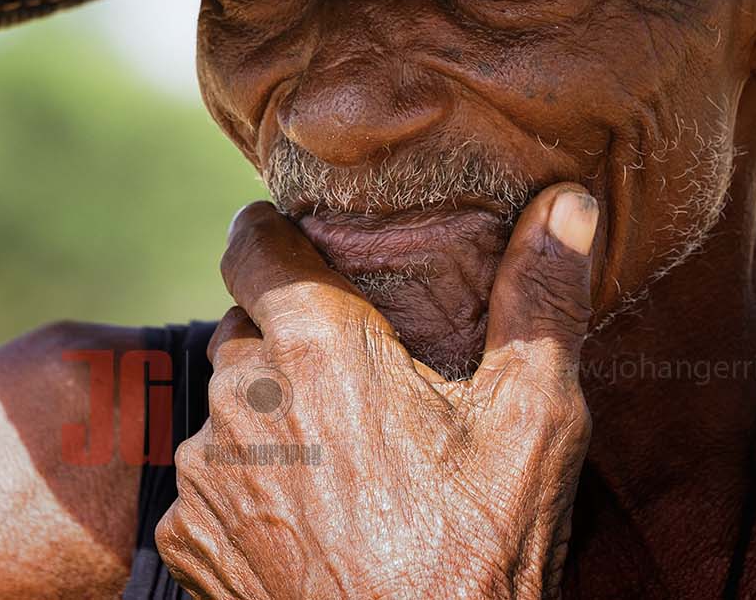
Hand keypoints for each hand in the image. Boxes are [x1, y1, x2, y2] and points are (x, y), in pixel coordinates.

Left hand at [154, 184, 599, 599]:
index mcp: (318, 348)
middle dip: (296, 338)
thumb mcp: (532, 421)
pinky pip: (212, 481)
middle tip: (365, 375)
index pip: (253, 243)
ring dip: (274, 414)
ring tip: (348, 458)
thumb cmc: (478, 552)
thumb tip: (568, 202)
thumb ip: (541, 299)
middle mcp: (242, 399)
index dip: (276, 233)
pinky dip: (253, 485)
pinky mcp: (187, 540)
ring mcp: (207, 476)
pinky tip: (315, 517)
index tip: (301, 241)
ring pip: (232, 406)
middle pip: (250, 327)